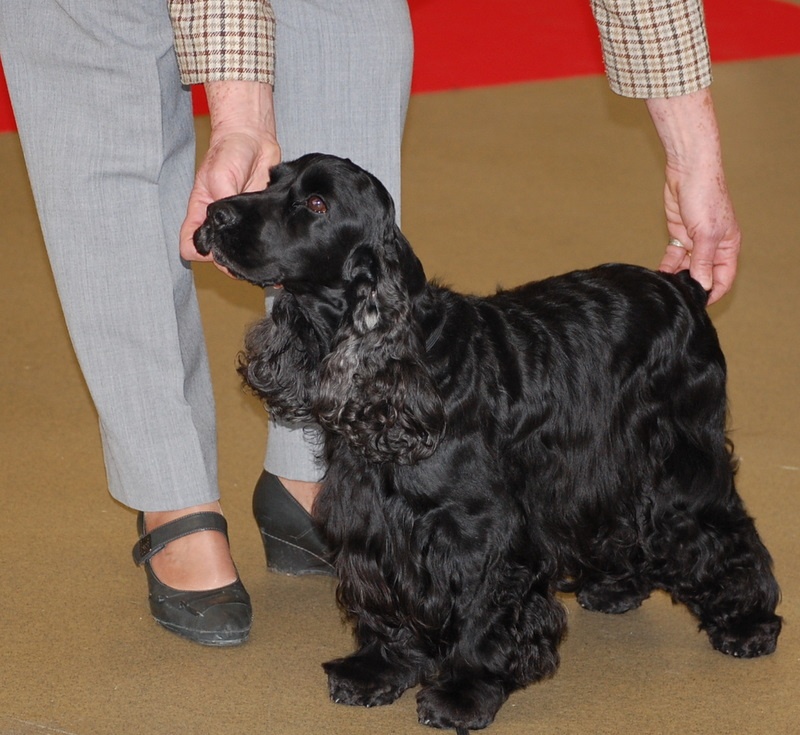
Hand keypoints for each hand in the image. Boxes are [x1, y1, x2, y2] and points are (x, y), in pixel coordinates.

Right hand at [179, 81, 280, 270]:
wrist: (254, 139)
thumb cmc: (229, 152)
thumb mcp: (219, 175)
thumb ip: (221, 203)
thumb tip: (225, 229)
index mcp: (201, 215)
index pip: (191, 246)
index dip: (202, 254)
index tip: (218, 254)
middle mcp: (219, 224)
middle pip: (219, 257)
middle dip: (233, 263)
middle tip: (251, 264)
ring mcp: (241, 224)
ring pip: (242, 252)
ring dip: (252, 258)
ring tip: (267, 261)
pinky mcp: (259, 220)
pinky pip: (260, 240)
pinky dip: (268, 247)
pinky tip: (279, 249)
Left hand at [658, 156, 740, 304]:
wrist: (687, 173)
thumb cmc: (705, 196)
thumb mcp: (706, 234)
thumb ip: (704, 261)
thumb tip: (703, 284)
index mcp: (727, 246)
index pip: (724, 278)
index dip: (713, 292)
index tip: (698, 304)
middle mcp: (713, 246)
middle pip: (704, 274)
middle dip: (692, 285)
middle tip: (678, 297)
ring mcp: (695, 242)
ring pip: (687, 267)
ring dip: (677, 277)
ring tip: (666, 288)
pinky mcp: (679, 236)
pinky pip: (674, 257)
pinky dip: (667, 267)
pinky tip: (660, 276)